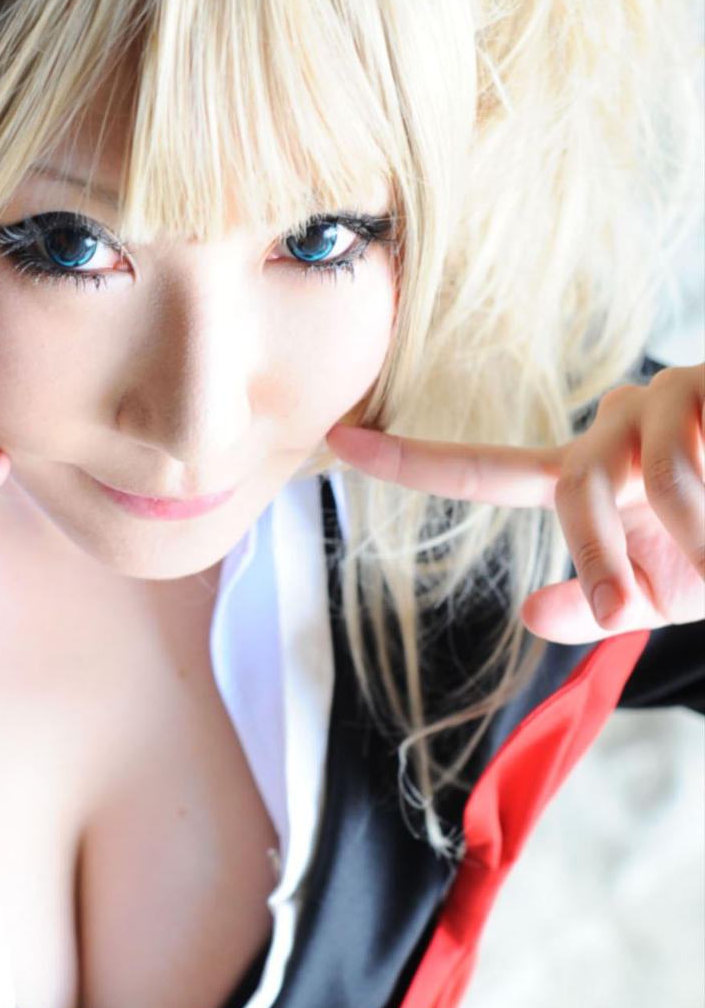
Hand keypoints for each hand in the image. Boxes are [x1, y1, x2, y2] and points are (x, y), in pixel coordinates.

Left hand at [325, 364, 704, 642]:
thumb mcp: (672, 589)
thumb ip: (606, 600)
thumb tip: (529, 611)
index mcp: (587, 477)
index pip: (485, 471)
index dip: (411, 460)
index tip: (338, 440)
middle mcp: (612, 426)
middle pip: (573, 491)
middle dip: (606, 559)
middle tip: (630, 610)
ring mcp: (664, 396)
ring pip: (650, 481)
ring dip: (696, 544)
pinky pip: (695, 463)